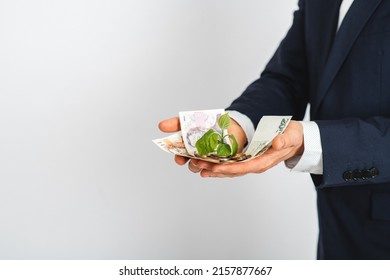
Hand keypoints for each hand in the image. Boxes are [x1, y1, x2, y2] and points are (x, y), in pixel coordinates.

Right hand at [158, 116, 247, 166]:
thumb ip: (176, 124)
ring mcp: (212, 161)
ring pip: (206, 168)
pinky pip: (221, 168)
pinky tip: (217, 166)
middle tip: (195, 161)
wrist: (228, 124)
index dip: (179, 159)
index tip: (180, 158)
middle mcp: (199, 158)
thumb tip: (160, 125)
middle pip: (193, 166)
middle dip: (193, 165)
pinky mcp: (225, 162)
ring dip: (206, 167)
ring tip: (207, 162)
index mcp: (189, 150)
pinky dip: (218, 168)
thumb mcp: (190, 121)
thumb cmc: (207, 124)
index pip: (181, 158)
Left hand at [187, 120, 303, 176]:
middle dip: (216, 170)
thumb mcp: (291, 136)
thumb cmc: (294, 137)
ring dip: (215, 169)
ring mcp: (252, 163)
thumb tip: (277, 143)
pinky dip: (221, 165)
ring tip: (198, 168)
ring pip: (231, 170)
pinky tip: (209, 164)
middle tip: (199, 167)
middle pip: (233, 171)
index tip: (215, 167)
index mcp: (265, 161)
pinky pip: (232, 165)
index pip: (244, 167)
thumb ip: (284, 140)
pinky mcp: (249, 159)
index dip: (229, 168)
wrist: (297, 141)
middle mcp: (256, 165)